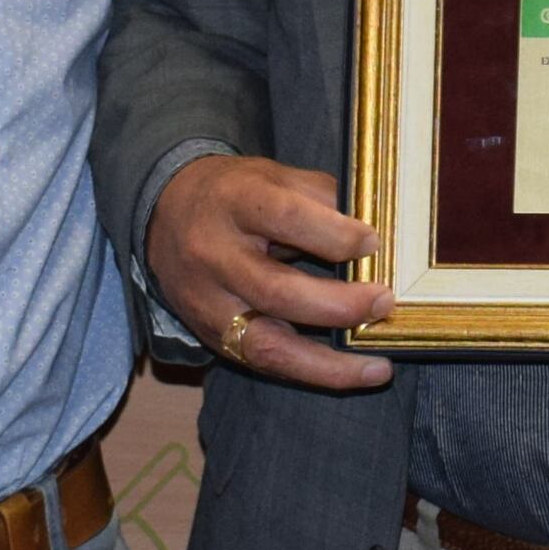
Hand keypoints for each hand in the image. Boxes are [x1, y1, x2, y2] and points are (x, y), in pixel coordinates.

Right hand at [146, 156, 388, 393]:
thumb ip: (323, 198)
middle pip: (274, 290)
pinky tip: (351, 373)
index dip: (333, 233)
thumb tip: (378, 231)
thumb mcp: (275, 176)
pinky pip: (263, 364)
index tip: (372, 242)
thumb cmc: (236, 194)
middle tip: (383, 302)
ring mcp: (209, 303)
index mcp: (234, 202)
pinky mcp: (211, 336)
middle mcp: (214, 255)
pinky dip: (311, 372)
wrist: (165, 213)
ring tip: (376, 368)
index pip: (284, 217)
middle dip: (336, 305)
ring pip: (265, 344)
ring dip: (327, 363)